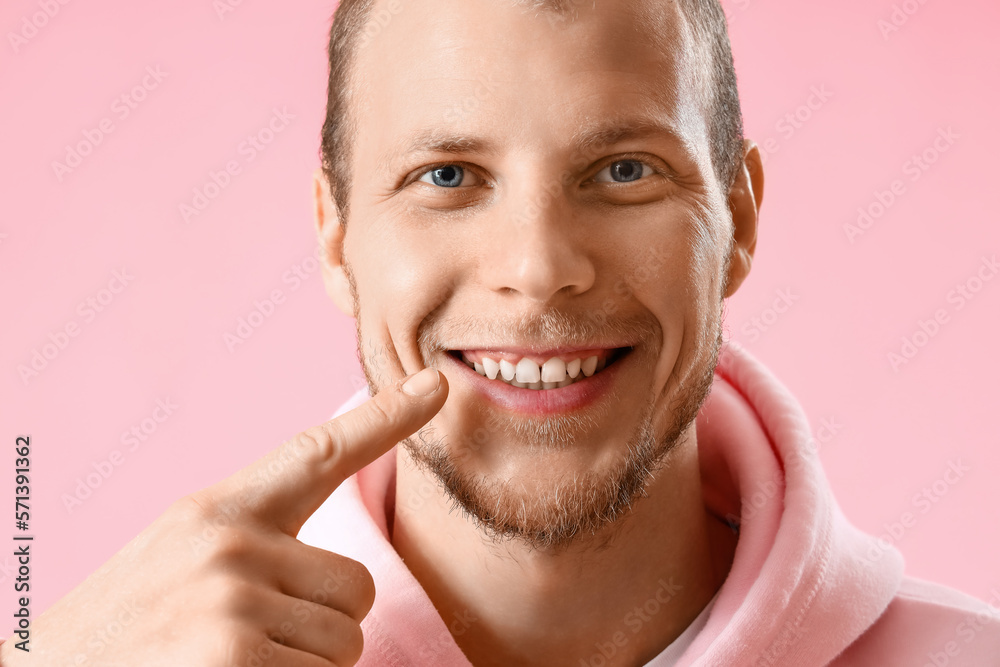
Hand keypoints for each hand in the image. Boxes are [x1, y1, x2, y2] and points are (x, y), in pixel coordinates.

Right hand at [2, 368, 446, 666]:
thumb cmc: (129, 625)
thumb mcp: (185, 557)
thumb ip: (259, 546)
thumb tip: (351, 586)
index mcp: (220, 511)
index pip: (319, 452)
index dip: (387, 418)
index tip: (437, 385)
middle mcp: (231, 544)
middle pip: (359, 588)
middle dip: (327, 625)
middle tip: (258, 639)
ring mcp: (232, 600)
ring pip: (346, 643)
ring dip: (307, 666)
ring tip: (234, 662)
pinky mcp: (234, 658)